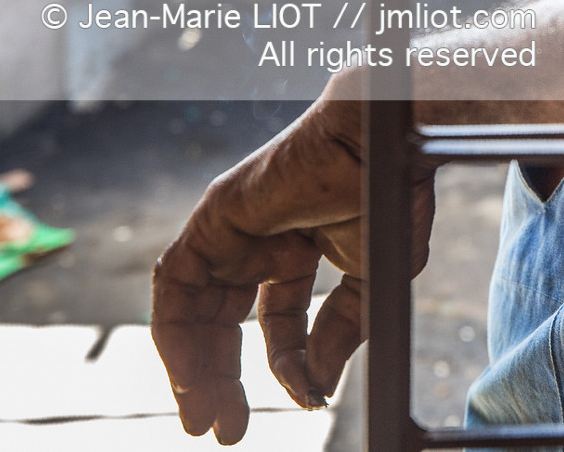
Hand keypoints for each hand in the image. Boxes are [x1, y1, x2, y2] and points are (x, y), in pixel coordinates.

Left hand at [151, 97, 434, 443]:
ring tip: (202, 415)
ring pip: (193, 309)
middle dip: (221, 379)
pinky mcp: (212, 217)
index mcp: (297, 251)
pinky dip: (175, 330)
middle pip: (224, 322)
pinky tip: (188, 371)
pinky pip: (176, 283)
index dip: (283, 368)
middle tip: (224, 432)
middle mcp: (257, 241)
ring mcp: (231, 228)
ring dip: (191, 366)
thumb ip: (336, 334)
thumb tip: (314, 390)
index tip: (306, 402)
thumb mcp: (366, 282)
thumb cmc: (387, 193)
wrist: (383, 141)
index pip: (273, 323)